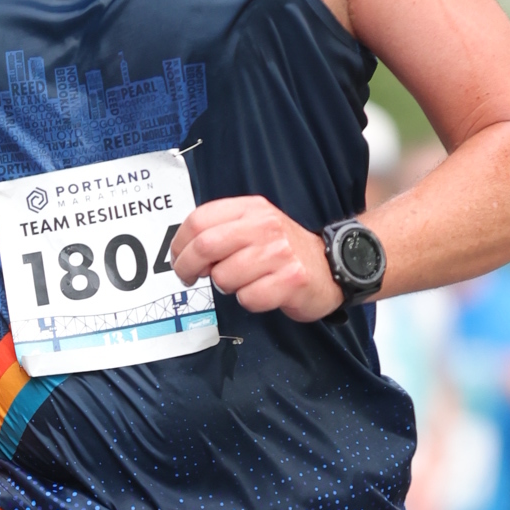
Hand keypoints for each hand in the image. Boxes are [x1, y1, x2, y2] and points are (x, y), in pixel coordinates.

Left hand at [169, 195, 341, 320]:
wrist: (331, 265)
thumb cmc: (285, 250)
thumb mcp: (255, 225)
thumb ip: (222, 230)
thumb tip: (184, 251)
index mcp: (252, 209)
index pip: (199, 220)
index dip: (179, 244)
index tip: (178, 258)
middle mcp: (265, 226)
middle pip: (205, 246)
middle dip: (188, 268)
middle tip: (190, 277)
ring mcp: (279, 253)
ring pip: (224, 277)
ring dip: (225, 286)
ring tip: (242, 282)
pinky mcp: (290, 280)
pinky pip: (248, 298)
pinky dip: (248, 300)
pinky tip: (262, 292)